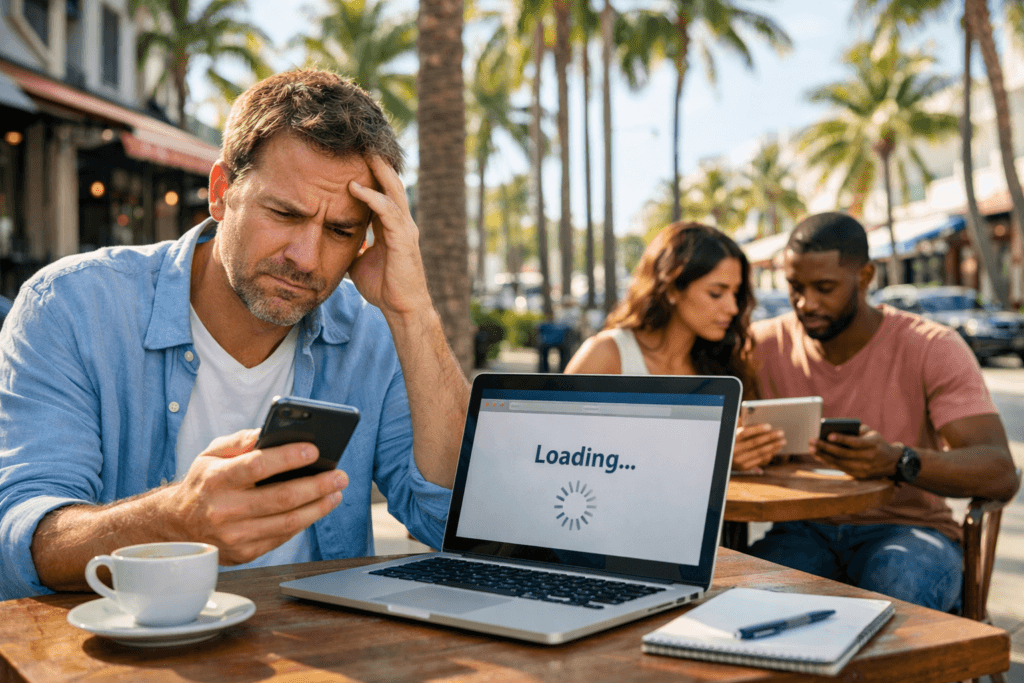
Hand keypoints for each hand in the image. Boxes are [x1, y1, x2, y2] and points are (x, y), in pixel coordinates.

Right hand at [167, 429, 347, 564]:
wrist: (177, 525)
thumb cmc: (204, 483)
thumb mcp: (211, 454)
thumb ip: (239, 441)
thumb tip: (268, 433)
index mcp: (215, 479)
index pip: (257, 466)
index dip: (288, 458)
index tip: (315, 450)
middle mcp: (224, 509)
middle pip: (281, 498)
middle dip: (317, 485)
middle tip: (340, 475)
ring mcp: (234, 536)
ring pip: (287, 522)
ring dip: (319, 507)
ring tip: (336, 493)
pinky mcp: (244, 553)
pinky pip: (282, 537)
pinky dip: (303, 522)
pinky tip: (316, 508)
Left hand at [347, 156, 431, 317]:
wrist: (401, 308)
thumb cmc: (383, 287)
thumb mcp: (359, 261)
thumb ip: (351, 245)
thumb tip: (329, 240)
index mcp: (391, 227)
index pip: (381, 192)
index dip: (370, 174)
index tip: (354, 156)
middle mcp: (401, 223)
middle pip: (390, 184)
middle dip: (377, 163)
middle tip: (361, 141)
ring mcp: (405, 229)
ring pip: (392, 191)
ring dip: (377, 171)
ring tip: (363, 152)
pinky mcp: (403, 239)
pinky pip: (387, 212)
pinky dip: (372, 197)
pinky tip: (355, 187)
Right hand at [733, 423, 785, 472]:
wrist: (723, 459)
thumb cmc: (730, 442)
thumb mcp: (731, 434)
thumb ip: (738, 426)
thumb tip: (744, 419)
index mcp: (730, 439)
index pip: (744, 433)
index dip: (757, 429)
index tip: (769, 426)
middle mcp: (734, 450)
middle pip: (755, 443)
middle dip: (769, 437)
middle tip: (781, 433)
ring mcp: (739, 460)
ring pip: (759, 452)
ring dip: (773, 447)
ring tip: (782, 442)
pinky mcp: (744, 467)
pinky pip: (759, 460)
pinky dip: (769, 455)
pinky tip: (775, 450)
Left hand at [810, 424, 901, 479]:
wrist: (891, 462)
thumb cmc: (877, 443)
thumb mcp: (873, 433)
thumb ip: (859, 430)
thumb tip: (840, 428)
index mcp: (873, 444)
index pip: (855, 442)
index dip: (842, 439)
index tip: (829, 435)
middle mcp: (868, 458)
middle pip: (844, 453)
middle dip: (826, 447)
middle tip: (812, 441)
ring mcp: (863, 469)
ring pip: (839, 463)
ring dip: (823, 456)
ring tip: (811, 449)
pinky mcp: (858, 475)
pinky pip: (840, 468)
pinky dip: (828, 462)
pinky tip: (818, 456)